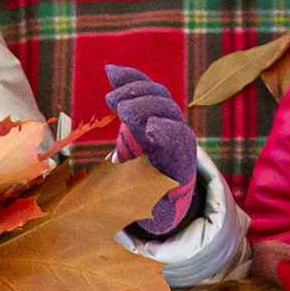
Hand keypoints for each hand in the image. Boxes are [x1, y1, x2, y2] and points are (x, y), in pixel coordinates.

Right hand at [104, 64, 199, 236]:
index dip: (166, 132)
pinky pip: (142, 85)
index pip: (176, 136)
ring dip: (133, 90)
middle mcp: (176, 128)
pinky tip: (110, 71)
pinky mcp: (150, 103)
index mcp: (179, 154)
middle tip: (120, 109)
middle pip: (165, 109)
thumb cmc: (160, 197)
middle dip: (144, 106)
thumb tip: (151, 219)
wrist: (166, 174)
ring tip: (110, 97)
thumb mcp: (160, 210)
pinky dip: (128, 77)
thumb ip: (155, 210)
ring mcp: (164, 113)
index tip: (150, 130)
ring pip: (155, 93)